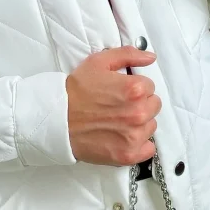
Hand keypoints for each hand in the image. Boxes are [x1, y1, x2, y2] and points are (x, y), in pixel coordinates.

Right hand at [66, 45, 160, 165]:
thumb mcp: (98, 62)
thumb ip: (128, 55)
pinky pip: (148, 149)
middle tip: (119, 106)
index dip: (135, 88)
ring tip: (117, 122)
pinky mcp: (128, 154)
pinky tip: (124, 137)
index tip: (121, 92)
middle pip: (153, 106)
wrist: (55, 120)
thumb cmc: (75, 92)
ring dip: (139, 123)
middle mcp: (138, 113)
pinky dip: (140, 144)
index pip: (150, 87)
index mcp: (135, 89)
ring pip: (150, 126)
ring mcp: (134, 136)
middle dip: (140, 104)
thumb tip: (150, 57)